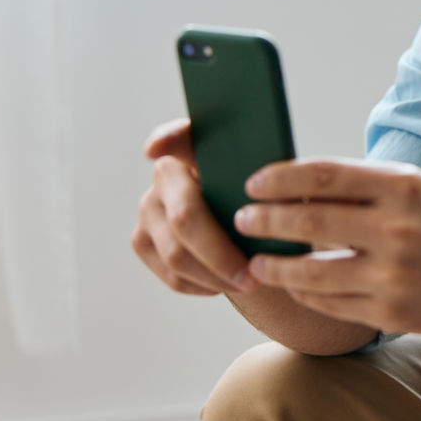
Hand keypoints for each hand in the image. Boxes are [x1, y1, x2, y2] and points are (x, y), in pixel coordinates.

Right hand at [133, 118, 257, 295]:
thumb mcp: (272, 183)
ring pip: (176, 255)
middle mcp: (164, 174)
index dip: (165, 139)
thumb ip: (268, 177)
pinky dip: (204, 284)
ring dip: (217, 275)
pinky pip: (171, 275)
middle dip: (221, 254)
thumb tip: (279, 190)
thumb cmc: (265, 197)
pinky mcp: (141, 241)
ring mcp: (147, 208)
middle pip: (185, 217)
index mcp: (197, 148)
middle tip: (254, 276)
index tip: (156, 150)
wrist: (248, 224)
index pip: (177, 135)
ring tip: (250, 283)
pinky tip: (227, 283)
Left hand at [238, 158, 420, 333]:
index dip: (279, 179)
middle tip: (241, 219)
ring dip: (273, 268)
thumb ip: (360, 185)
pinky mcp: (390, 311)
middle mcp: (396, 229)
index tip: (252, 183)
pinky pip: (329, 304)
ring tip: (256, 262)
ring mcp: (392, 274)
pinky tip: (292, 286)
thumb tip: (290, 188)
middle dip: (264, 221)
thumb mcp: (412, 186)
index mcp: (401, 187)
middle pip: (308, 223)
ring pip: (310, 273)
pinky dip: (304, 294)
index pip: (323, 176)